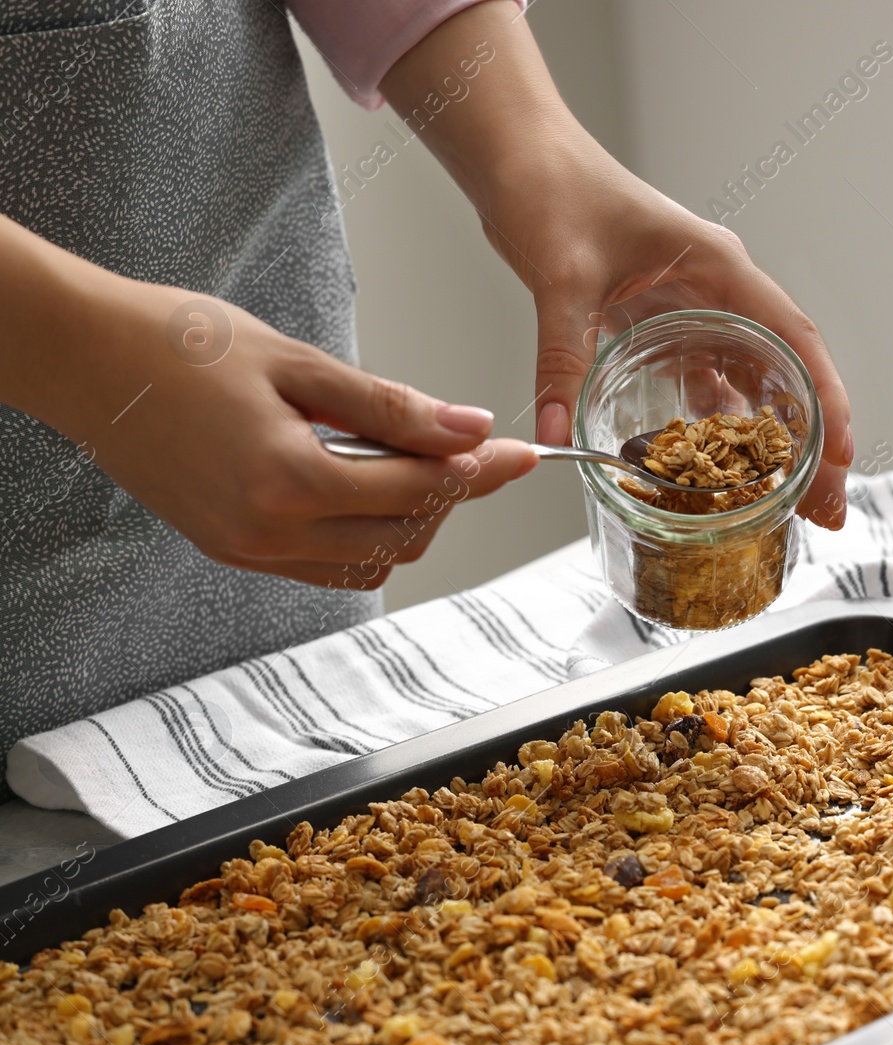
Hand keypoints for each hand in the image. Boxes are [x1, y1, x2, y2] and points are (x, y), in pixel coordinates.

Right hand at [51, 281, 536, 589]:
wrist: (83, 359)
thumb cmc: (176, 343)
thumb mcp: (298, 362)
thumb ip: (391, 406)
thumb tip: (469, 427)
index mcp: (288, 482)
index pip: (420, 489)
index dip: (480, 471)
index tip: (520, 452)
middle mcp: (268, 533)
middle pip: (404, 535)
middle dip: (454, 496)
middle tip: (481, 453)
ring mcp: (246, 550)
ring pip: (369, 559)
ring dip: (413, 519)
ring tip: (427, 463)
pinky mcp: (231, 550)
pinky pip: (325, 564)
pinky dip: (365, 533)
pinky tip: (374, 485)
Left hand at [377, 5, 853, 528]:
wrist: (517, 159)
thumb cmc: (551, 190)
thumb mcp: (560, 278)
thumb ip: (562, 356)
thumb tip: (558, 430)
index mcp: (718, 266)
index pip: (792, 337)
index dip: (824, 398)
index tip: (840, 454)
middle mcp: (718, 288)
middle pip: (782, 371)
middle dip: (808, 440)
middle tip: (825, 505)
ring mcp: (692, 306)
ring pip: (748, 381)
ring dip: (765, 440)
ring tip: (782, 500)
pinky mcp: (660, 321)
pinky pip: (701, 379)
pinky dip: (712, 423)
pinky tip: (715, 468)